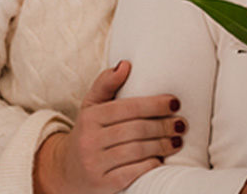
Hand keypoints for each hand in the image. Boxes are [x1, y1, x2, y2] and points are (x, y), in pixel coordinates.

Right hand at [33, 61, 183, 193]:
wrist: (65, 171)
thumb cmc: (87, 132)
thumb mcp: (91, 106)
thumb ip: (106, 83)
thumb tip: (126, 64)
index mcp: (91, 117)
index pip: (129, 107)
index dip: (155, 104)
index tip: (175, 103)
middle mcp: (90, 141)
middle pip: (136, 130)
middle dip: (163, 126)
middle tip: (182, 124)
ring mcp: (94, 165)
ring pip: (136, 151)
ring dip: (161, 145)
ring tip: (177, 141)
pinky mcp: (101, 185)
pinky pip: (130, 174)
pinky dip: (148, 166)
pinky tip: (160, 161)